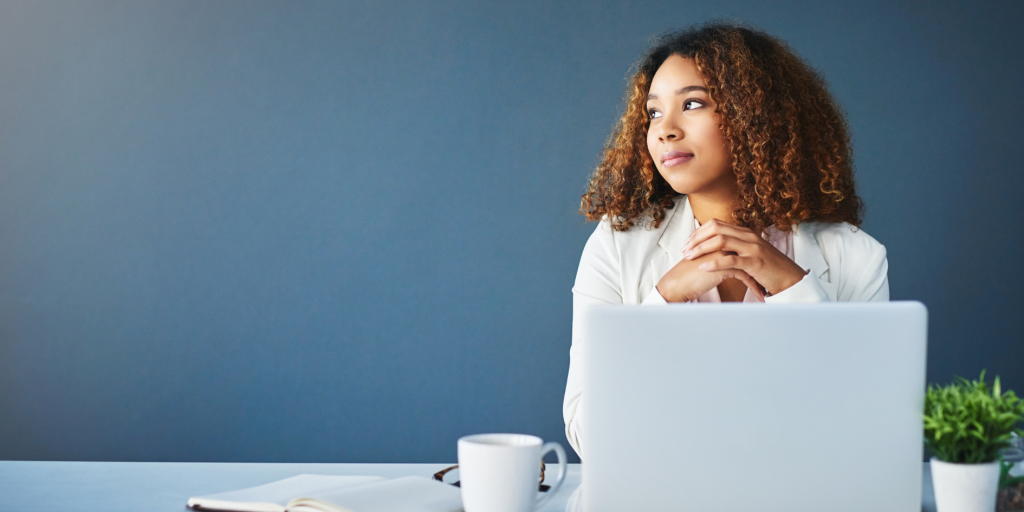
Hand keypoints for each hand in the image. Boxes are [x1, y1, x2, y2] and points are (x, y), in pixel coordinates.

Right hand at [656, 250, 765, 301]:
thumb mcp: (704, 262)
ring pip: (749, 263)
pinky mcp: (722, 266)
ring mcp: (722, 253)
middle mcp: (721, 244)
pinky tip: (758, 295)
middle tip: (768, 279)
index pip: (742, 248)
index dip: (751, 259)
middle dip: (760, 267)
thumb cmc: (687, 276)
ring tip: (766, 290)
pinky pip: (745, 275)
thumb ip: (717, 258)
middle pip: (748, 253)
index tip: (760, 271)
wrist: (677, 284)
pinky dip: (753, 286)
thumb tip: (729, 264)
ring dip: (759, 278)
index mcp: (716, 241)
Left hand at [681, 219, 807, 295]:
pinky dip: (714, 263)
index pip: (716, 224)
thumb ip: (734, 247)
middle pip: (715, 228)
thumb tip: (714, 248)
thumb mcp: (750, 253)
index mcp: (745, 232)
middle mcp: (748, 236)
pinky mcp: (754, 262)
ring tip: (689, 257)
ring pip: (721, 241)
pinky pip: (730, 260)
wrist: (789, 278)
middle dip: (696, 238)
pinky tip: (703, 267)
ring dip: (701, 248)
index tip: (686, 242)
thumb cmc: (768, 268)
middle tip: (683, 249)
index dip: (698, 232)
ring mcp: (752, 248)